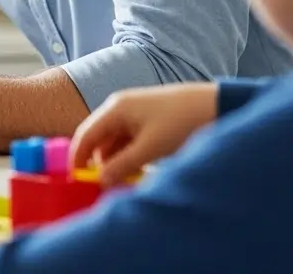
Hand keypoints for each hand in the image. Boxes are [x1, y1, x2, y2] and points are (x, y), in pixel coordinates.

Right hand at [70, 82, 216, 185]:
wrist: (216, 106)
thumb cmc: (180, 123)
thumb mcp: (150, 148)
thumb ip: (122, 165)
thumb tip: (100, 182)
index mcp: (115, 109)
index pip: (85, 134)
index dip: (78, 157)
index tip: (76, 180)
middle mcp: (120, 109)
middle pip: (99, 140)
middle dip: (101, 163)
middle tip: (108, 186)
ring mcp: (135, 114)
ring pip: (116, 143)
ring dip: (118, 161)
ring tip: (128, 179)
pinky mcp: (148, 121)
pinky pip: (130, 141)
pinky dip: (131, 156)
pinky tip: (140, 169)